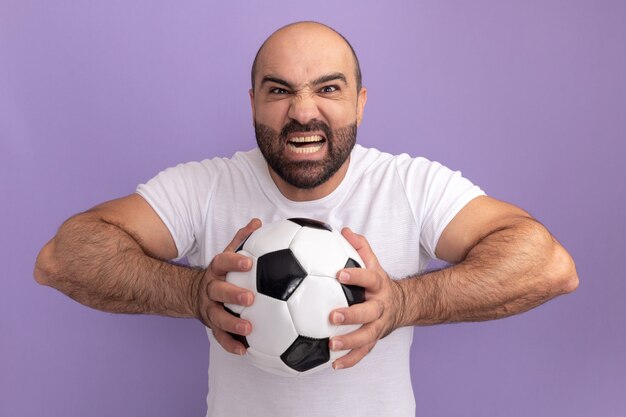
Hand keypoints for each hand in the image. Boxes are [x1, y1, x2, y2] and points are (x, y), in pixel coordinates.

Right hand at [193, 218, 261, 355]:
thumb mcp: (229, 254)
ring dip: (232, 324)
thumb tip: (257, 222)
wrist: (195, 292)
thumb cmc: (223, 272)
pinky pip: (219, 337)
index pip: (223, 262)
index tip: (249, 262)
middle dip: (233, 294)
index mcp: (216, 270)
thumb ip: (242, 239)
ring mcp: (209, 308)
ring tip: (248, 329)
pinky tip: (244, 351)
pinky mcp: (211, 325)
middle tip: (250, 299)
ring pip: (217, 316)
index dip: (234, 262)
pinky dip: (230, 345)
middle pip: (218, 291)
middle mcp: (210, 288)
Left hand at [329, 228, 405, 369]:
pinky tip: (334, 364)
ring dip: (350, 341)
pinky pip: (363, 352)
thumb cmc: (377, 282)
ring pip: (367, 336)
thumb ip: (359, 247)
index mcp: (378, 285)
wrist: (401, 305)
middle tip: (332, 316)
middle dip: (351, 315)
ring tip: (332, 344)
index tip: (338, 274)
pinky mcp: (374, 339)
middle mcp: (380, 306)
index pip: (368, 278)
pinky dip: (350, 360)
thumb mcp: (372, 263)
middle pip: (368, 312)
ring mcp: (378, 325)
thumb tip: (344, 230)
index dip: (355, 276)